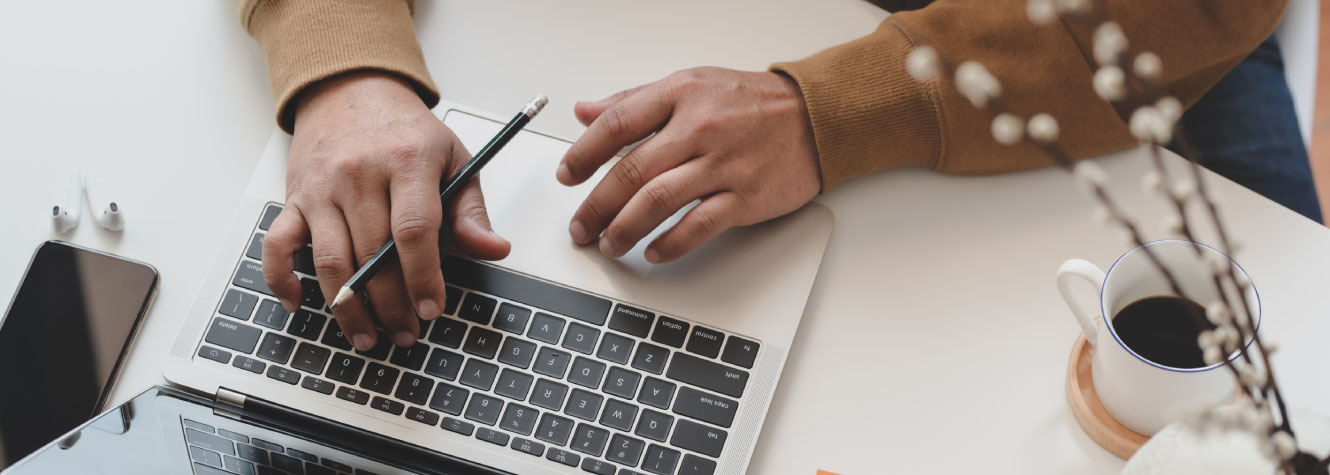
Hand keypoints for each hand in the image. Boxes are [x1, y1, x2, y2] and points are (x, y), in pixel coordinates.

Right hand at [262, 71, 509, 350]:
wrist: (351, 89)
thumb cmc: (406, 131)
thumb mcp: (453, 158)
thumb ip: (471, 210)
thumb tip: (495, 250)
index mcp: (407, 161)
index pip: (414, 229)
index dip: (424, 276)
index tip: (432, 309)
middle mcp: (359, 174)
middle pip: (373, 253)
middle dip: (391, 304)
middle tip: (406, 334)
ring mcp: (322, 188)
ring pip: (330, 260)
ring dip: (347, 307)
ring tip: (368, 336)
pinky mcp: (294, 198)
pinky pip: (277, 244)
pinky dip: (282, 279)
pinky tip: (299, 305)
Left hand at [558, 67, 820, 262]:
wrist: (816, 118)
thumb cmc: (751, 102)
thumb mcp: (690, 84)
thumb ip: (635, 100)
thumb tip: (584, 111)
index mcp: (681, 95)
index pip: (617, 124)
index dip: (584, 154)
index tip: (567, 176)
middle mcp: (700, 128)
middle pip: (631, 171)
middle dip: (596, 205)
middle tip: (580, 227)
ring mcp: (723, 164)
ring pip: (658, 201)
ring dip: (624, 229)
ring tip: (608, 244)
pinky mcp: (745, 196)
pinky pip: (699, 225)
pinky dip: (670, 243)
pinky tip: (652, 251)